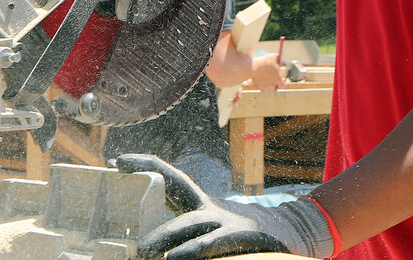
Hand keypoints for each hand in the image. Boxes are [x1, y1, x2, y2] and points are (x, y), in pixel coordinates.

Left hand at [116, 154, 332, 259]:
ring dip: (172, 247)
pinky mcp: (245, 237)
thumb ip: (188, 233)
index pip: (170, 178)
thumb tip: (147, 246)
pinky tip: (179, 259)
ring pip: (195, 233)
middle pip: (179, 213)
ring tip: (151, 257)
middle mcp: (213, 209)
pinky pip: (215, 246)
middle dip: (156, 231)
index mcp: (202, 204)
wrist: (294, 232)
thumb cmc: (244, 234)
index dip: (145, 164)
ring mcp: (229, 223)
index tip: (118, 161)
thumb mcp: (214, 229)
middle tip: (136, 249)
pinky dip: (196, 255)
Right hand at [248, 53, 285, 92]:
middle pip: (274, 88)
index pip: (283, 85)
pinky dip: (256, 84)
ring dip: (266, 86)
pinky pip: (257, 87)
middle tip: (270, 78)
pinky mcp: (256, 86)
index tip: (280, 80)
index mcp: (278, 79)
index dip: (282, 83)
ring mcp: (263, 86)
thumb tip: (277, 57)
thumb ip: (276, 58)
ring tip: (263, 80)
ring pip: (266, 89)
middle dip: (273, 84)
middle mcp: (271, 85)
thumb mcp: (272, 57)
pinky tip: (254, 80)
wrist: (253, 67)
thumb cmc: (264, 62)